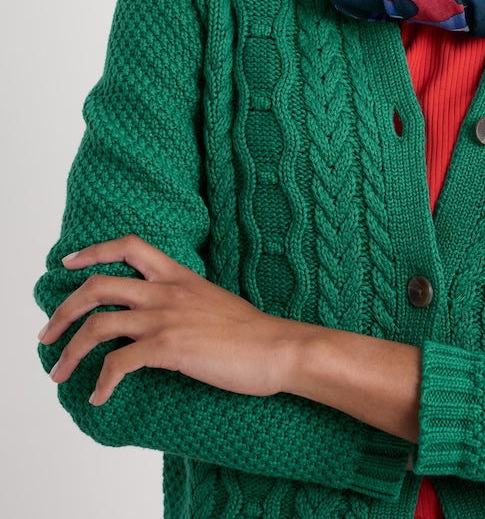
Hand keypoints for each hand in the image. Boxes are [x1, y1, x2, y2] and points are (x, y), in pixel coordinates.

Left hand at [38, 235, 304, 405]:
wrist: (278, 348)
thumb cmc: (252, 331)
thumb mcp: (212, 300)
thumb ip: (183, 299)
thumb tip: (161, 315)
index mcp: (179, 275)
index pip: (129, 246)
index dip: (94, 251)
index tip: (69, 262)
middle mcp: (167, 291)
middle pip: (98, 286)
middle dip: (63, 310)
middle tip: (46, 333)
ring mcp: (166, 318)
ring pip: (99, 324)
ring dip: (70, 351)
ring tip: (59, 372)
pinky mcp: (170, 349)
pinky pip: (119, 362)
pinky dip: (102, 383)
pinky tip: (100, 398)